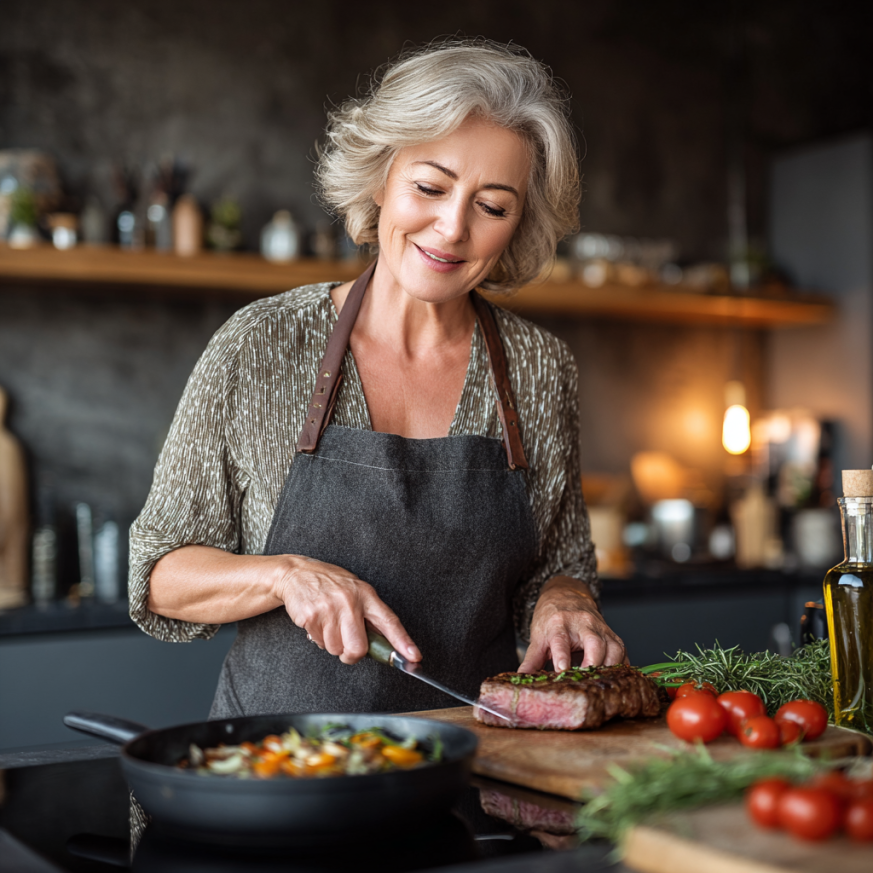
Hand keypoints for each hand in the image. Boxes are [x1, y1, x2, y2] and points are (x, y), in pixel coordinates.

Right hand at [276, 555, 420, 665]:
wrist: (297, 572)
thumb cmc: (329, 583)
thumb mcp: (355, 591)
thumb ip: (369, 615)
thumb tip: (384, 643)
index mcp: (366, 595)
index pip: (389, 621)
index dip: (403, 642)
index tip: (414, 657)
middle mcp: (350, 601)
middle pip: (358, 648)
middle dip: (352, 654)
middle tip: (346, 644)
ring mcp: (330, 609)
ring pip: (336, 649)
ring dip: (332, 644)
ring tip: (328, 623)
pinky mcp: (311, 617)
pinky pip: (319, 644)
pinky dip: (318, 638)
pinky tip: (317, 622)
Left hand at [519, 576, 626, 671]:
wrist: (566, 595)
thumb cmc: (551, 618)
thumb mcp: (538, 636)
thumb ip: (532, 660)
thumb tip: (521, 679)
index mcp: (559, 623)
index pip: (561, 640)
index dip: (562, 656)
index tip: (561, 670)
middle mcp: (583, 624)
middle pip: (594, 643)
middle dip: (593, 663)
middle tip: (587, 680)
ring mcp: (600, 628)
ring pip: (613, 648)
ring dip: (610, 667)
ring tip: (601, 682)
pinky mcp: (612, 634)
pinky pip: (623, 651)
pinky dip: (621, 666)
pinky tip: (615, 678)